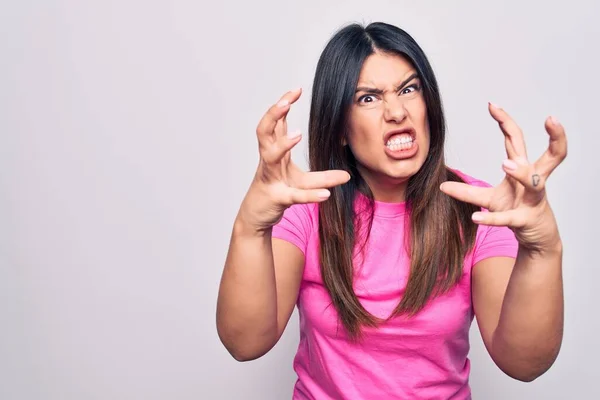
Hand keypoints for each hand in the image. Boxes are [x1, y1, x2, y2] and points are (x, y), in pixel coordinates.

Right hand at [238, 88, 350, 231]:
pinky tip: (325, 195)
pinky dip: (309, 195)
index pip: (275, 122)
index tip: (296, 89)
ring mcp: (270, 178)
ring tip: (298, 135)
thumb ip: (324, 178)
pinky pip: (292, 195)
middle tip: (286, 101)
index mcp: (273, 151)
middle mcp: (268, 161)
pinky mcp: (276, 198)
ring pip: (271, 157)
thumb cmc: (276, 193)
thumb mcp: (302, 184)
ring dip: (283, 145)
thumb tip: (348, 174)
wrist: (256, 217)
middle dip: (273, 114)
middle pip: (264, 131)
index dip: (282, 104)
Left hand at [440, 103, 567, 251]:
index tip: (491, 104)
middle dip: (555, 136)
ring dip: (521, 172)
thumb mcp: (490, 199)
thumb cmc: (517, 210)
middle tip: (550, 117)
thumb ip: (467, 191)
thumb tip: (441, 185)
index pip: (517, 139)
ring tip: (505, 164)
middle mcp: (533, 181)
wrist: (536, 239)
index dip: (505, 121)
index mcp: (523, 169)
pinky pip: (509, 218)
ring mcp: (533, 200)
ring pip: (534, 182)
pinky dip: (492, 218)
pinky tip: (475, 218)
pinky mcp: (525, 220)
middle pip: (550, 155)